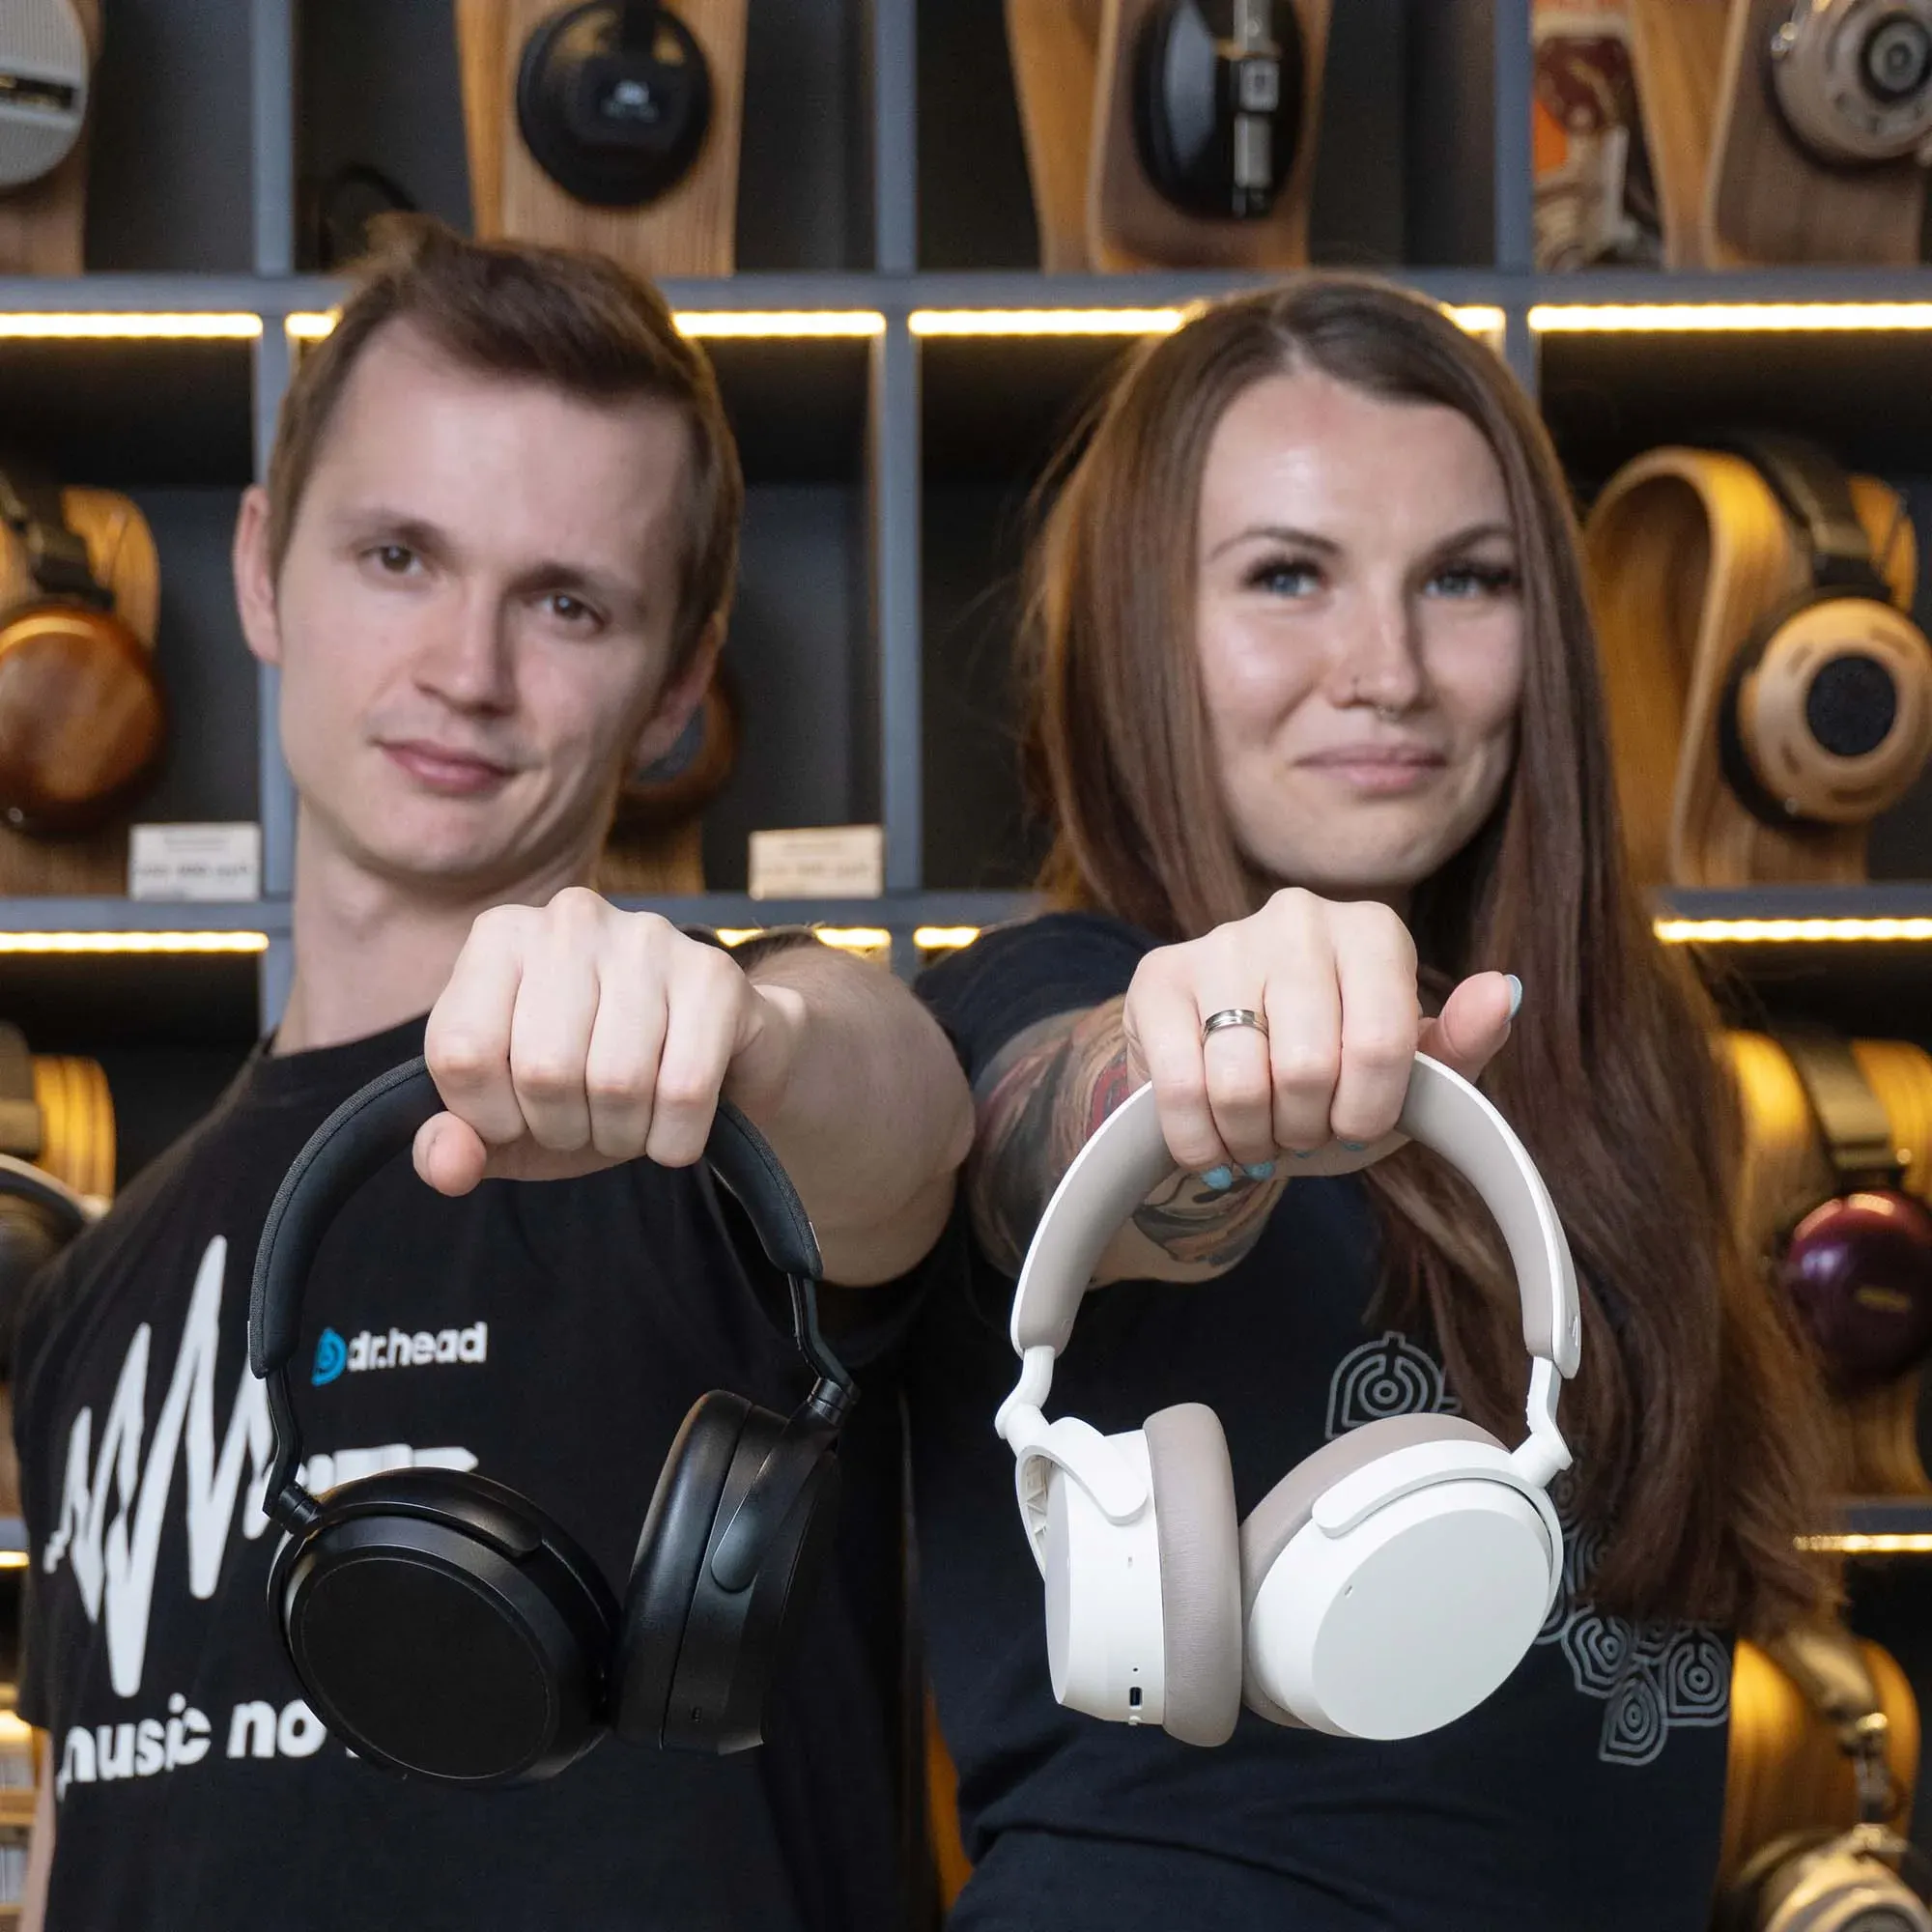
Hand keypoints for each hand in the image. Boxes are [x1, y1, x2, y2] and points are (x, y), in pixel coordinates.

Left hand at [412, 890, 802, 1194]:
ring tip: (629, 1118)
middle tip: (585, 1120)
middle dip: (564, 1127)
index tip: (519, 1117)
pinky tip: (675, 1123)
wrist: (714, 1056)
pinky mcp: (715, 975)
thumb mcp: (509, 1118)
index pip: (460, 1053)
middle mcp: (570, 919)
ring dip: (622, 1135)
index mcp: (501, 937)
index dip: (489, 1117)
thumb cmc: (592, 1079)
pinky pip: (685, 1091)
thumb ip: (452, 1141)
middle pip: (544, 1071)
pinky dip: (674, 1139)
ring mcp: (648, 939)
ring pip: (618, 1083)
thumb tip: (447, 1167)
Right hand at [1120, 887, 1517, 1183]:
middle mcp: (1297, 917)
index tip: (1355, 1125)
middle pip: (1309, 1068)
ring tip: (1258, 1132)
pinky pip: (1179, 1088)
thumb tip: (1505, 991)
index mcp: (1371, 931)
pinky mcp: (1157, 978)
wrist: (1227, 1078)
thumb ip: (1461, 1044)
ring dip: (1252, 1138)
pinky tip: (1210, 1140)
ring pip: (1240, 1084)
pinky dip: (1198, 1141)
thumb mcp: (1408, 1079)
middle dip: (1306, 1128)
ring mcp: (1221, 941)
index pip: (1381, 1042)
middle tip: (1300, 1129)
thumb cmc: (1334, 1080)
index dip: (1367, 1110)